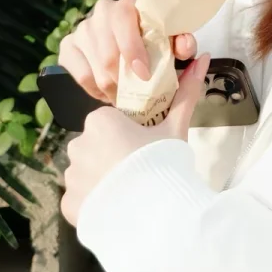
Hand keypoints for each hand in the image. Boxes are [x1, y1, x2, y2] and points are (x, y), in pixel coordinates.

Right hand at [57, 0, 197, 103]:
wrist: (130, 40)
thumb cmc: (154, 40)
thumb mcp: (171, 40)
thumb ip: (182, 43)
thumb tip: (185, 48)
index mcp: (129, 4)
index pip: (123, 20)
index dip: (132, 49)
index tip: (144, 74)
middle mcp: (102, 12)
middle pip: (108, 55)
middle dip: (125, 81)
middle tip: (136, 94)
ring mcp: (81, 30)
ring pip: (95, 70)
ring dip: (113, 89)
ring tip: (125, 96)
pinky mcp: (68, 48)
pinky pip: (81, 76)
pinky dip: (96, 90)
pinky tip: (108, 92)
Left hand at [58, 54, 209, 227]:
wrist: (156, 212)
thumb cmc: (165, 162)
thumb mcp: (175, 128)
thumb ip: (185, 94)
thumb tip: (203, 58)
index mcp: (99, 121)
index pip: (109, 124)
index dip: (128, 137)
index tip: (144, 149)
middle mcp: (78, 144)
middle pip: (97, 147)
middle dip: (114, 158)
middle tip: (140, 171)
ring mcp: (71, 176)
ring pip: (87, 173)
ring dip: (103, 180)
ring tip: (129, 192)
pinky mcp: (69, 204)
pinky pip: (81, 200)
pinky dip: (94, 204)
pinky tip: (115, 207)